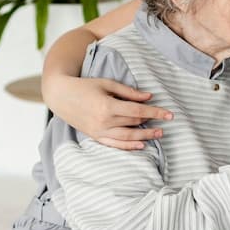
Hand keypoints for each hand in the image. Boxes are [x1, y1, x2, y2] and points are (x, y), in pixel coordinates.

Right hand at [46, 76, 172, 149]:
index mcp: (107, 106)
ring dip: (145, 136)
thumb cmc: (84, 86)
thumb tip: (149, 97)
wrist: (59, 95)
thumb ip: (129, 92)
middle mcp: (104, 121)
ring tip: (159, 134)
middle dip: (152, 123)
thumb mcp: (107, 84)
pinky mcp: (95, 136)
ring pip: (127, 137)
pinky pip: (115, 144)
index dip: (156, 113)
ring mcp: (99, 131)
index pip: (138, 112)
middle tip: (166, 122)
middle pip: (134, 123)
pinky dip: (129, 146)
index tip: (170, 114)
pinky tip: (141, 145)